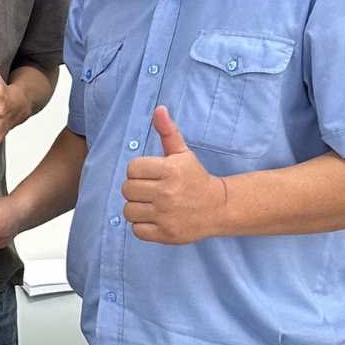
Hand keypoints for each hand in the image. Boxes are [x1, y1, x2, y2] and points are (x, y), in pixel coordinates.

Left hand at [120, 107, 228, 244]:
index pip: (132, 168)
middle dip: (135, 189)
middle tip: (150, 190)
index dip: (138, 171)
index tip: (150, 174)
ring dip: (137, 208)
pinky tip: (155, 218)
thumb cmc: (195, 178)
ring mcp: (166, 215)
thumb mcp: (183, 153)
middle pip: (127, 189)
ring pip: (129, 210)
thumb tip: (159, 109)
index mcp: (170, 170)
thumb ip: (168, 132)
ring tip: (151, 204)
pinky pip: (137, 230)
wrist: (218, 207)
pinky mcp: (166, 234)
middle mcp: (167, 193)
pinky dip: (142, 225)